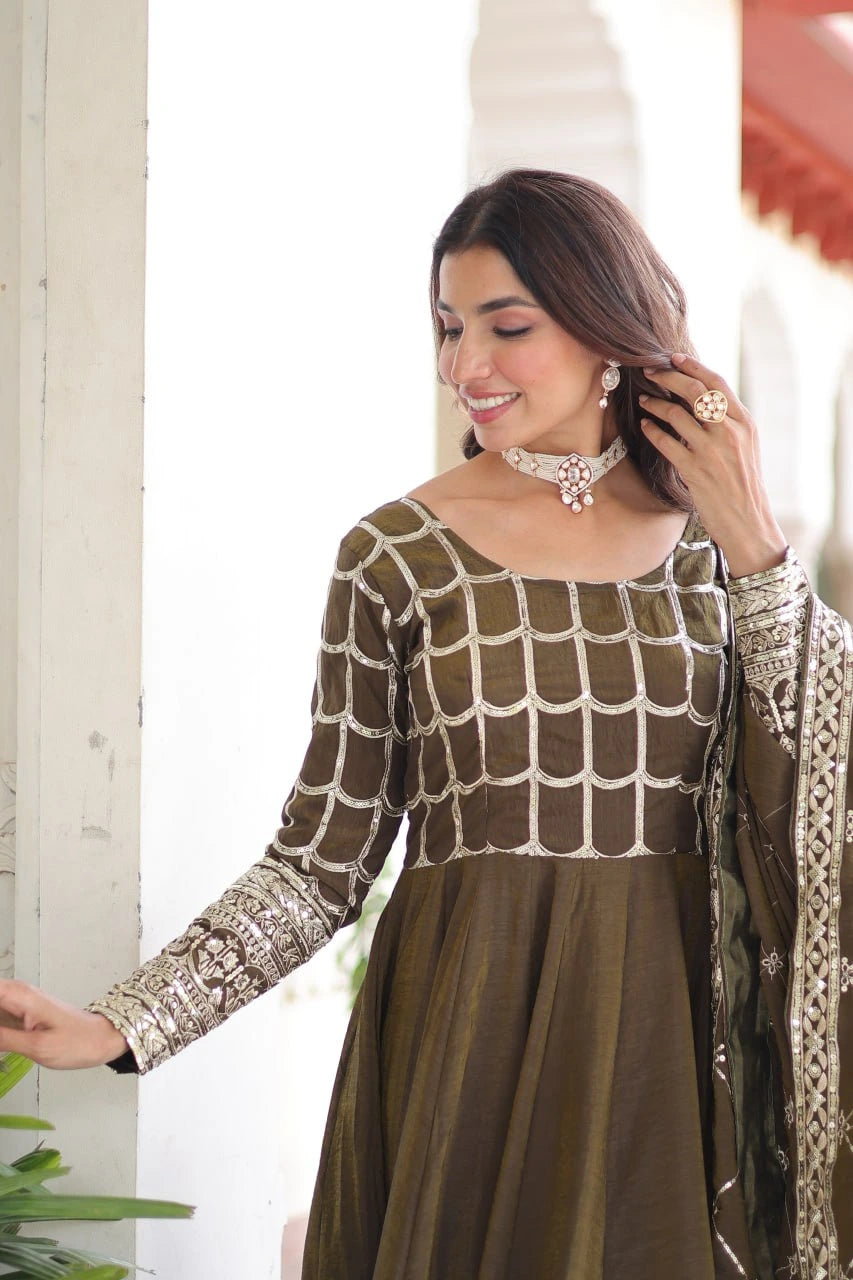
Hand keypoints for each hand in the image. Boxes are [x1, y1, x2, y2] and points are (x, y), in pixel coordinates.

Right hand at [0, 978, 128, 1069]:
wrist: (103, 1038)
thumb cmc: (76, 1042)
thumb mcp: (37, 1047)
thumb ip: (2, 1039)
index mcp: (19, 996)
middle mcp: (17, 993)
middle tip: (2, 1042)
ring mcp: (19, 1001)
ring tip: (5, 1044)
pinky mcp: (22, 1012)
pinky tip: (4, 1043)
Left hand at [638, 353, 788, 577]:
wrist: (748, 521)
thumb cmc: (743, 485)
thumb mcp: (745, 447)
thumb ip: (728, 423)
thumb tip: (702, 400)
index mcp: (745, 423)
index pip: (717, 383)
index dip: (693, 367)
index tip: (674, 357)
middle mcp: (730, 432)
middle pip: (695, 391)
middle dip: (668, 377)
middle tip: (649, 371)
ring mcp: (712, 450)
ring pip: (677, 414)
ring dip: (655, 403)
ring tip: (643, 400)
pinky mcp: (695, 470)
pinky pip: (667, 442)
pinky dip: (652, 430)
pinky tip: (644, 426)